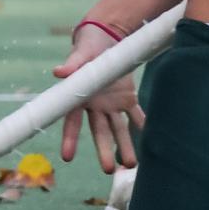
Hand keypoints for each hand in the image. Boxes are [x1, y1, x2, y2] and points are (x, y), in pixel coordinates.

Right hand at [55, 20, 144, 172]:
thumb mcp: (80, 54)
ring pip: (118, 129)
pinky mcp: (127, 98)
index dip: (69, 139)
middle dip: (103, 150)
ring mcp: (111, 104)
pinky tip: (150, 139)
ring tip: (131, 164)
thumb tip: (57, 72)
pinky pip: (136, 115)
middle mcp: (95, 106)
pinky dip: (143, 125)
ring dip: (124, 146)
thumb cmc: (87, 47)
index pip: (72, 122)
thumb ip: (72, 65)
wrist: (105, 39)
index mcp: (79, 97)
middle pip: (99, 132)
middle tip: (108, 170)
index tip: (67, 158)